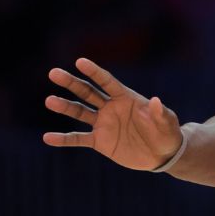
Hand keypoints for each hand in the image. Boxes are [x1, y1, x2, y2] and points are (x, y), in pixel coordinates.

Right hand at [42, 57, 182, 170]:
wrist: (161, 154)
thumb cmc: (166, 133)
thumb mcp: (167, 123)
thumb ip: (160, 113)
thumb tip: (156, 100)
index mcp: (126, 98)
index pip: (107, 82)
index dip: (94, 72)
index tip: (80, 61)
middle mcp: (111, 107)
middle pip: (87, 92)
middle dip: (71, 83)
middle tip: (53, 73)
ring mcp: (103, 124)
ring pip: (80, 112)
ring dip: (65, 106)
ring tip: (49, 101)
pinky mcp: (100, 141)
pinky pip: (78, 139)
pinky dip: (64, 139)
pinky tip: (48, 137)